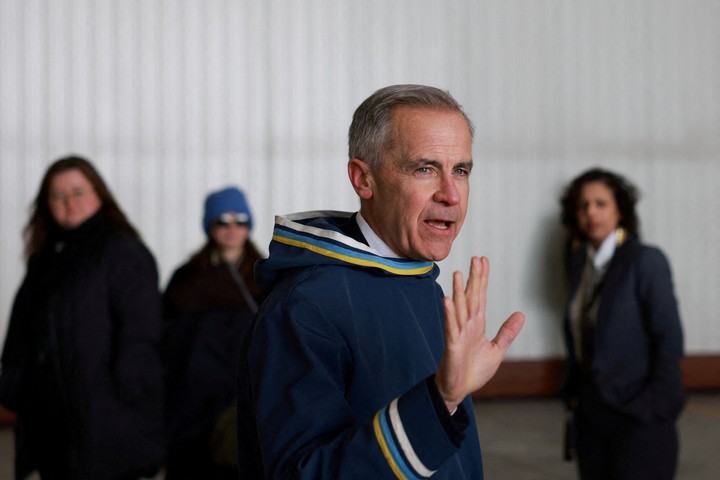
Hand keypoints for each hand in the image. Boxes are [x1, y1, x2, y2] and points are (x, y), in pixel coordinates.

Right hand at [435, 256, 524, 411]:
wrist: (458, 389)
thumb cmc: (474, 370)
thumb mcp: (496, 350)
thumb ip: (507, 332)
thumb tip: (521, 314)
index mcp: (477, 325)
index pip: (480, 296)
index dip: (482, 279)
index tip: (483, 261)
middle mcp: (467, 325)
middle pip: (471, 297)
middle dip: (473, 278)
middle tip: (475, 258)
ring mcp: (458, 334)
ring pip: (459, 308)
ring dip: (458, 291)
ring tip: (457, 273)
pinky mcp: (452, 345)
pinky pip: (451, 327)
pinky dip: (449, 314)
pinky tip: (448, 300)